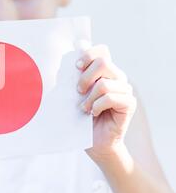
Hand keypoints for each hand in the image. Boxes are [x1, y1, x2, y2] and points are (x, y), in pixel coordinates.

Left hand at [76, 45, 136, 159]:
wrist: (94, 142)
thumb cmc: (81, 118)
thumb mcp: (72, 96)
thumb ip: (70, 80)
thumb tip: (64, 65)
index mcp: (104, 71)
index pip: (102, 50)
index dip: (88, 54)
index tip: (77, 67)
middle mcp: (117, 77)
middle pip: (103, 62)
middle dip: (85, 77)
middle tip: (78, 91)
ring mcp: (125, 90)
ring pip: (105, 83)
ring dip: (89, 97)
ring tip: (84, 108)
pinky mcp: (129, 104)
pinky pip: (111, 98)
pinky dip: (97, 106)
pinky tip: (93, 113)